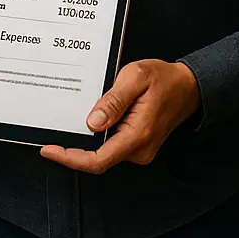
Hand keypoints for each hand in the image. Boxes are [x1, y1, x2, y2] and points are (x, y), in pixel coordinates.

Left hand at [40, 60, 201, 174]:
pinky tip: (93, 120)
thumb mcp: (136, 77)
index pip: (98, 160)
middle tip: (53, 134)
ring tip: (76, 118)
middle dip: (73, 148)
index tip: (50, 150)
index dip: (70, 159)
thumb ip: (113, 100)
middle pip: (97, 159)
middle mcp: (139, 149)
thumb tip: (92, 122)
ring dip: (86, 141)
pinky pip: (111, 146)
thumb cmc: (164, 79)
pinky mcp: (137, 146)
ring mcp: (139, 150)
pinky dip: (98, 137)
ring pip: (103, 153)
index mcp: (138, 134)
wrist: (189, 87)